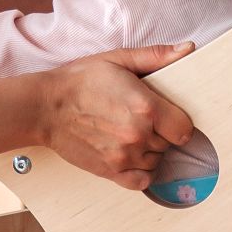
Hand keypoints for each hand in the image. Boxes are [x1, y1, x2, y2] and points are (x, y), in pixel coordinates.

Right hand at [38, 44, 194, 190]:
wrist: (44, 106)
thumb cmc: (79, 81)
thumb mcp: (118, 59)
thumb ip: (156, 56)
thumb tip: (187, 49)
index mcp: (145, 107)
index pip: (185, 128)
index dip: (179, 122)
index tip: (168, 116)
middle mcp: (138, 135)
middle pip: (170, 144)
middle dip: (162, 133)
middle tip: (143, 120)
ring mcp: (124, 157)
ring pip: (157, 162)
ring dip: (151, 151)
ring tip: (133, 134)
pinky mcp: (110, 172)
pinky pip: (142, 182)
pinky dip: (142, 172)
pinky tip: (132, 157)